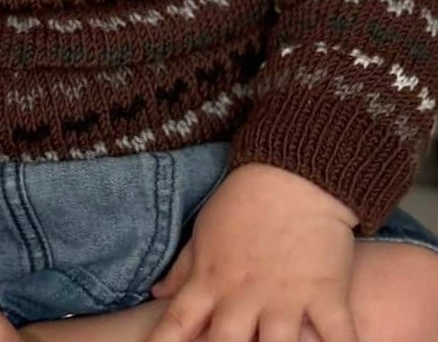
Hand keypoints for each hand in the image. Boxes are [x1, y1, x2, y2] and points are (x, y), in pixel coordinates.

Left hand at [147, 162, 358, 341]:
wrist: (294, 173)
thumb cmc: (243, 201)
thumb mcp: (204, 231)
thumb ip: (184, 268)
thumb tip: (157, 295)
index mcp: (212, 281)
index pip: (178, 324)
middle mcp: (244, 297)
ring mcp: (286, 299)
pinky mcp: (327, 295)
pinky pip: (339, 339)